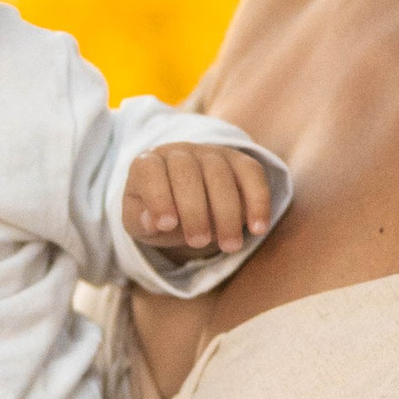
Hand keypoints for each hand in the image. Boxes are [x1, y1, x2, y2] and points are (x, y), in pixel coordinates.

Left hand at [124, 142, 273, 257]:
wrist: (182, 200)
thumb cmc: (157, 213)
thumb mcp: (139, 221)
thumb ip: (139, 221)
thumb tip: (154, 221)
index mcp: (148, 163)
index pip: (150, 170)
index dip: (158, 196)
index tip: (167, 225)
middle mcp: (179, 152)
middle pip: (187, 172)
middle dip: (194, 210)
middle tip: (198, 242)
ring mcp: (211, 153)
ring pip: (221, 173)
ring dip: (227, 212)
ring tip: (230, 246)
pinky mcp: (239, 161)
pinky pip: (252, 173)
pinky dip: (258, 201)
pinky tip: (258, 228)